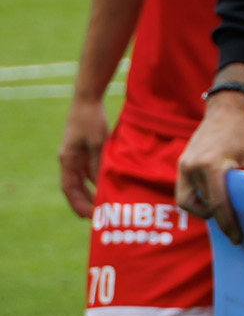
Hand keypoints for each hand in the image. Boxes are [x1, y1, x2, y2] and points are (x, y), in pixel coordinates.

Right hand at [58, 97, 108, 217]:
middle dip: (83, 201)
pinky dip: (94, 179)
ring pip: (81, 179)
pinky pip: (87, 169)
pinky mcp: (83, 149)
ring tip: (102, 204)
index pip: (69, 188)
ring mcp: (75, 154)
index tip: (88, 215)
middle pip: (74, 187)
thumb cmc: (91, 120)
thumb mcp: (97, 143)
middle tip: (96, 215)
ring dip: (90, 191)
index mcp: (67, 160)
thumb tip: (100, 184)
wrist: (87, 100)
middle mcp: (68, 159)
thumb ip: (97, 163)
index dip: (77, 203)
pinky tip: (105, 185)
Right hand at [176, 95, 243, 244]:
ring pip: (187, 202)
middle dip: (218, 220)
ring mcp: (184, 166)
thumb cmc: (243, 136)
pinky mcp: (180, 165)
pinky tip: (211, 201)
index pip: (218, 203)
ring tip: (221, 212)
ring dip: (203, 210)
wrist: (223, 112)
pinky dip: (196, 200)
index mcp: (214, 165)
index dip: (228, 224)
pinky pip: (185, 191)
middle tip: (232, 231)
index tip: (236, 238)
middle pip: (202, 206)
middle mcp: (194, 167)